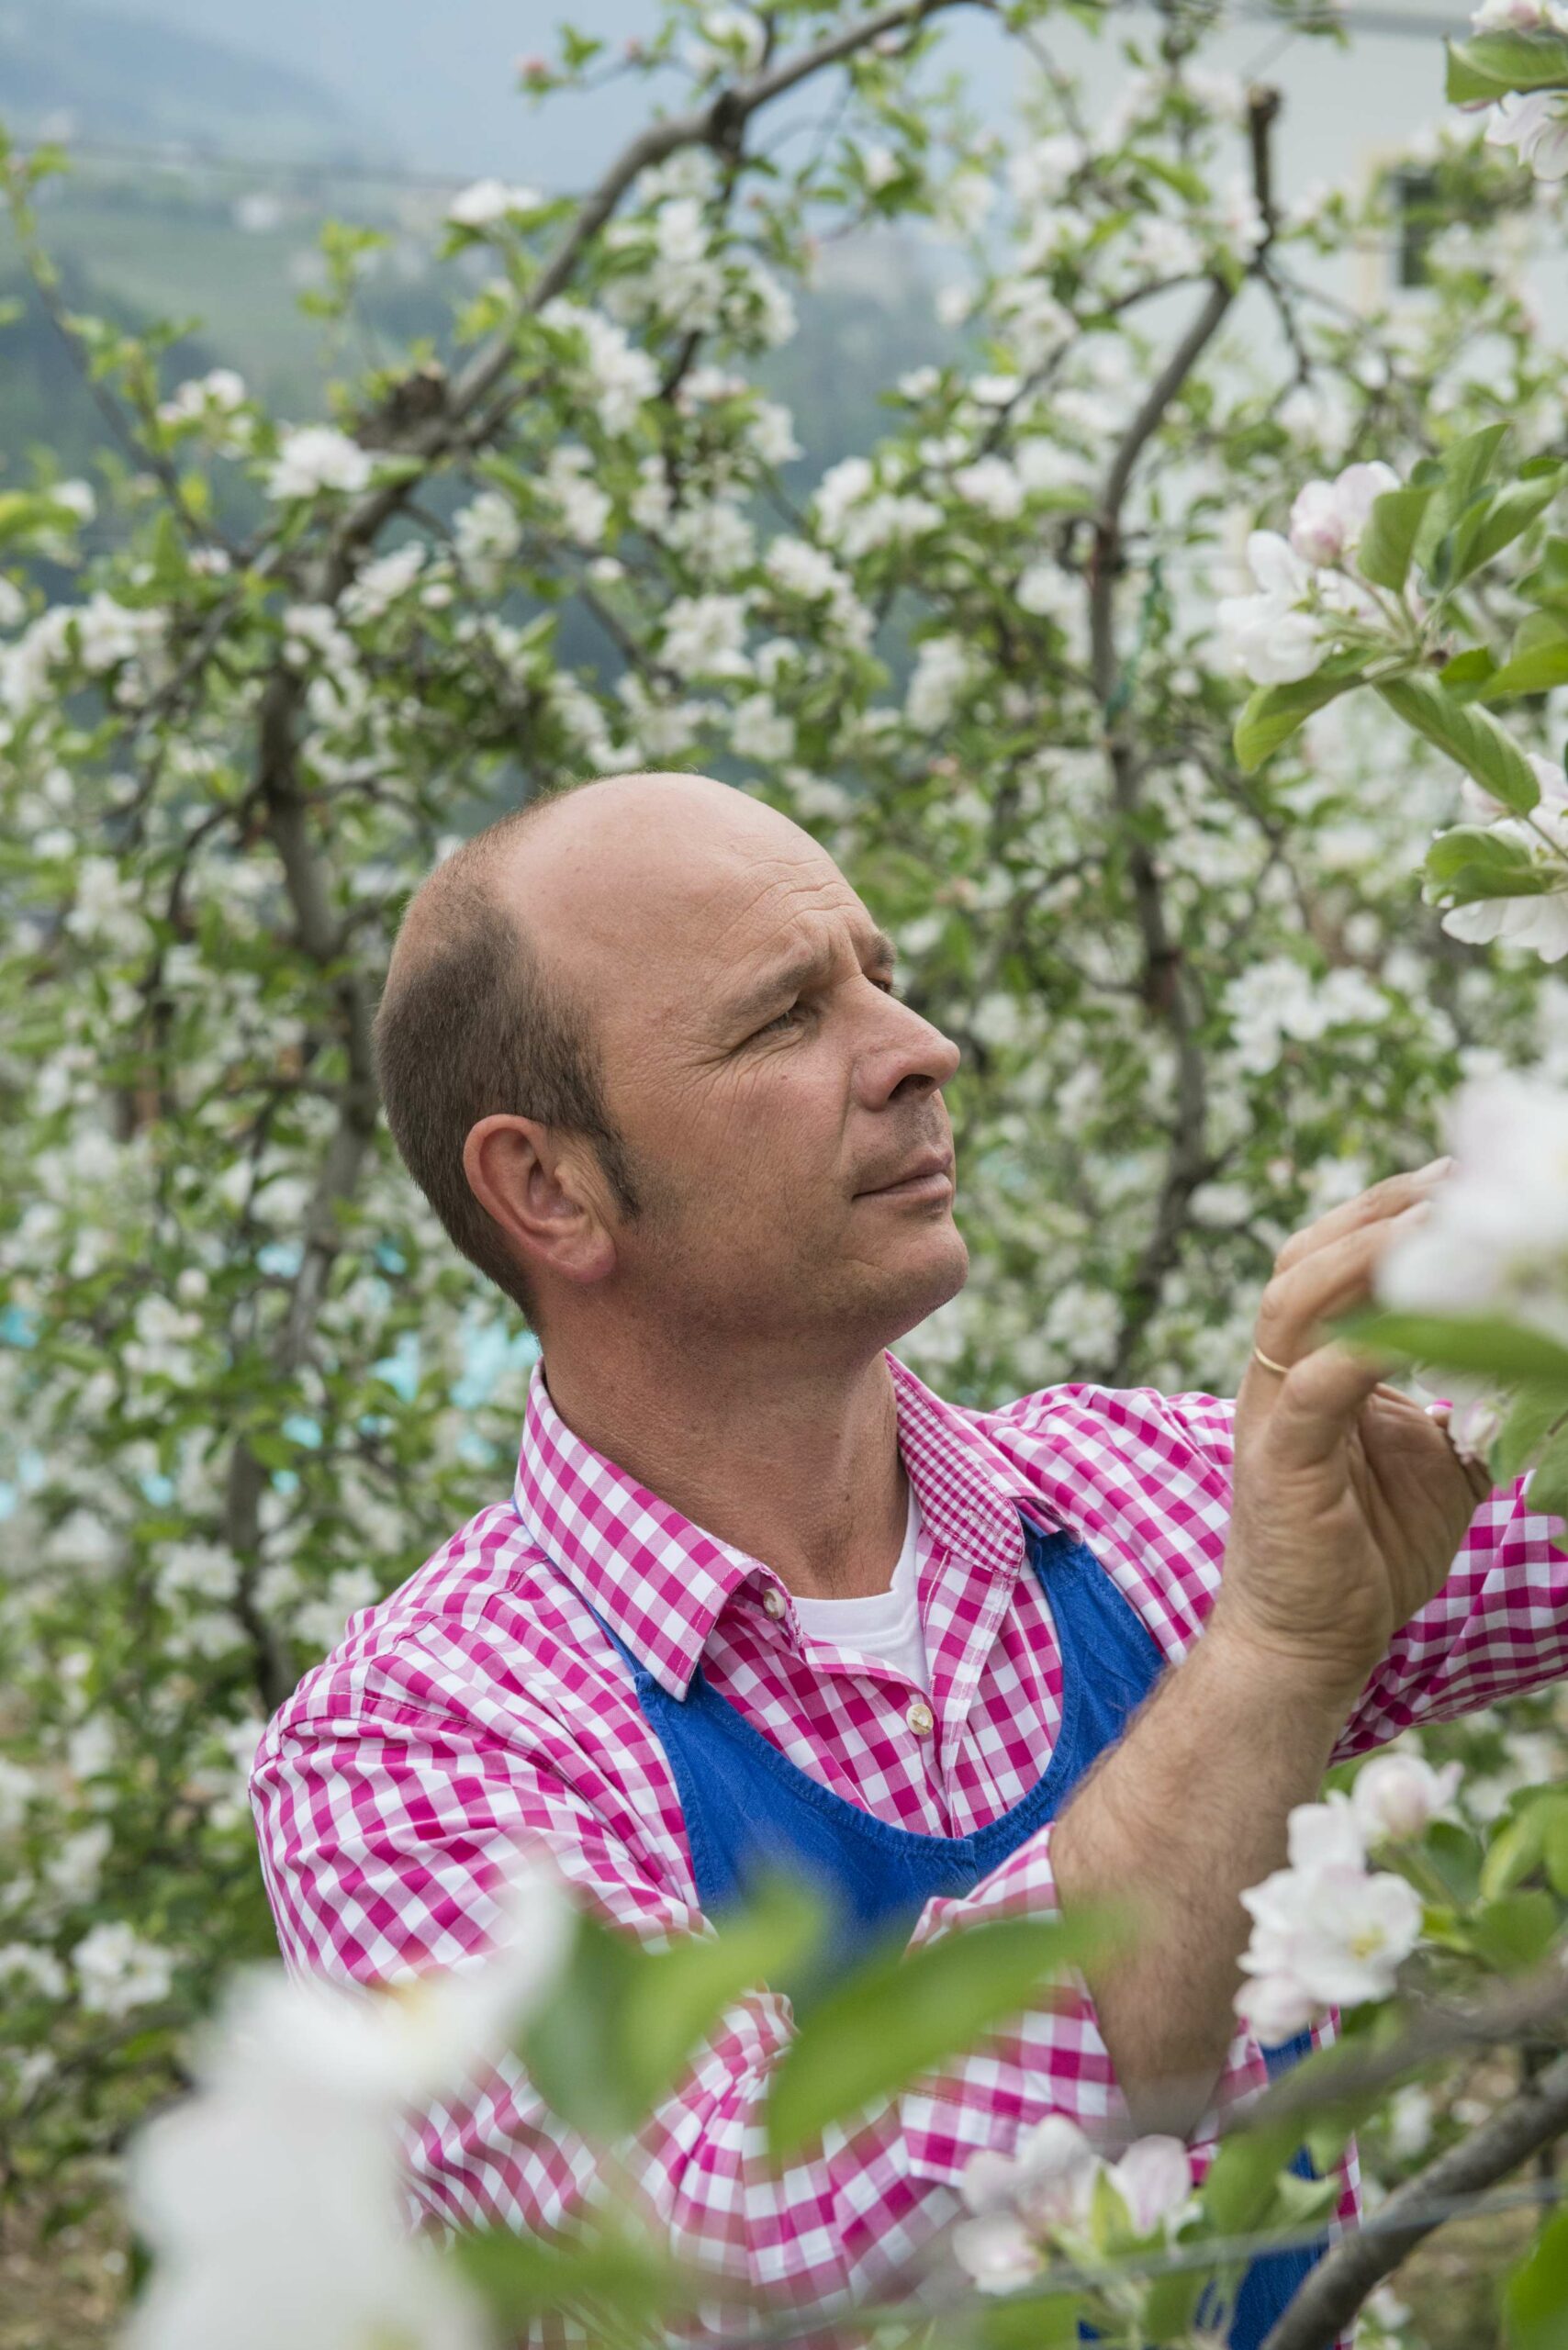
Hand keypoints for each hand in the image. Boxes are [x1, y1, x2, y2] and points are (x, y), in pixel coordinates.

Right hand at [1213, 1163, 1495, 1709]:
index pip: (1333, 1259)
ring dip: (1362, 1258)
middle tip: (1453, 1181)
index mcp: (1314, 1364)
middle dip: (1378, 1211)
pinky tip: (1408, 1332)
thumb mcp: (1439, 1457)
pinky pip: (1314, 1389)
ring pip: (1294, 1302)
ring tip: (1428, 1228)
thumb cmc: (1372, 1551)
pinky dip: (1359, 1351)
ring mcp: (1272, 1414)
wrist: (1312, 1643)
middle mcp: (1282, 1374)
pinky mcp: (1279, 1462)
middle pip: (1306, 1258)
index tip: (1460, 1176)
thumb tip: (1542, 1361)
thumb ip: (1468, 1403)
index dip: (1389, 1212)